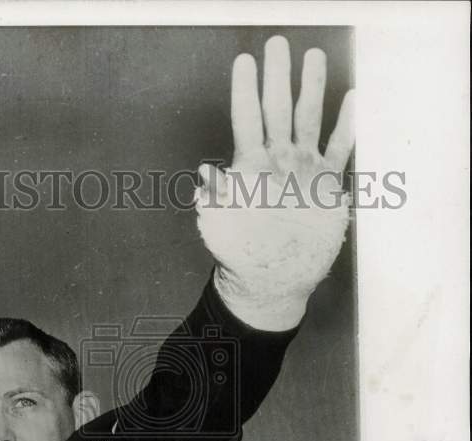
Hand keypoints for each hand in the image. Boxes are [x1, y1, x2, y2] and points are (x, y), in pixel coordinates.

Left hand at [195, 35, 354, 329]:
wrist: (272, 281)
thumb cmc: (239, 256)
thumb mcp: (218, 228)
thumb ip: (214, 199)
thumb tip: (204, 173)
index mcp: (249, 167)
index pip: (246, 119)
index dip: (245, 90)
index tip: (244, 61)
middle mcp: (276, 162)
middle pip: (278, 109)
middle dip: (278, 76)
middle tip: (278, 43)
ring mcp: (302, 171)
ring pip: (309, 120)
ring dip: (312, 89)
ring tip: (313, 58)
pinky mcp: (326, 186)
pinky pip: (338, 149)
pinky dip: (345, 126)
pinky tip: (351, 100)